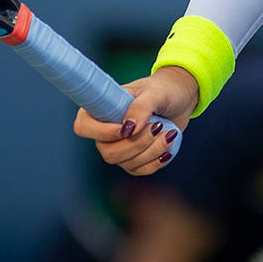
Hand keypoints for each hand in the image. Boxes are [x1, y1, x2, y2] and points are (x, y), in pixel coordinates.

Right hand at [72, 66, 199, 175]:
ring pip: (126, 163)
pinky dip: (156, 162)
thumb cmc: (162, 90)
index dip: (102, 132)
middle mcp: (104, 132)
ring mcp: (118, 148)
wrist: (179, 100)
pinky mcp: (134, 159)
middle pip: (108, 152)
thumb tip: (128, 128)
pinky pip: (139, 170)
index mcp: (100, 109)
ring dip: (151, 151)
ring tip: (169, 132)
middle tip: (157, 126)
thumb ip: (140, 108)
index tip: (127, 128)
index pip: (83, 127)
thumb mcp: (154, 93)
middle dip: (137, 143)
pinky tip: (168, 150)